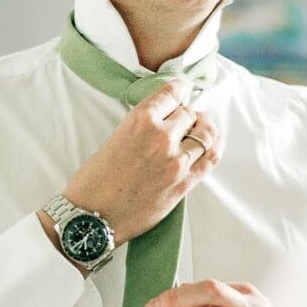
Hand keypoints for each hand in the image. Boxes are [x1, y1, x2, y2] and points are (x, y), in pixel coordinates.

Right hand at [61, 82, 224, 245]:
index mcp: (139, 120)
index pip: (170, 92)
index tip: (182, 88)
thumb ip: (141, 128)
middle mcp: (161, 136)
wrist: (91, 218)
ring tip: (201, 130)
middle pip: (188, 113)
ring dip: (204, 129)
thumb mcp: (114, 139)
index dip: (179, 88)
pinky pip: (211, 158)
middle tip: (183, 120)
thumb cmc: (94, 181)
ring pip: (205, 133)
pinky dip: (215, 146)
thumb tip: (163, 121)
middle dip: (186, 115)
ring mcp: (175, 161)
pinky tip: (213, 143)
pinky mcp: (184, 182)